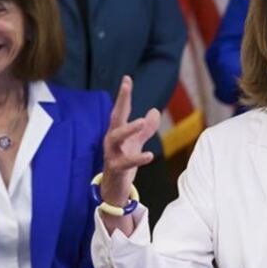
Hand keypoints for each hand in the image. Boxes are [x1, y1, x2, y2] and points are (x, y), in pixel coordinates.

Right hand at [101, 76, 161, 205]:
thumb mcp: (136, 143)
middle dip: (121, 101)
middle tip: (126, 87)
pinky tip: (149, 155)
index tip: (127, 78)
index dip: (124, 94)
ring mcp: (111, 154)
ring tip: (140, 122)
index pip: (121, 110)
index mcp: (117, 132)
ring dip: (128, 129)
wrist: (114, 189)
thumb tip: (154, 110)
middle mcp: (112, 140)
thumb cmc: (123, 163)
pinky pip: (125, 162)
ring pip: (116, 138)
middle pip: (115, 117)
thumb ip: (145, 129)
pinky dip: (137, 159)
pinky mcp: (115, 169)